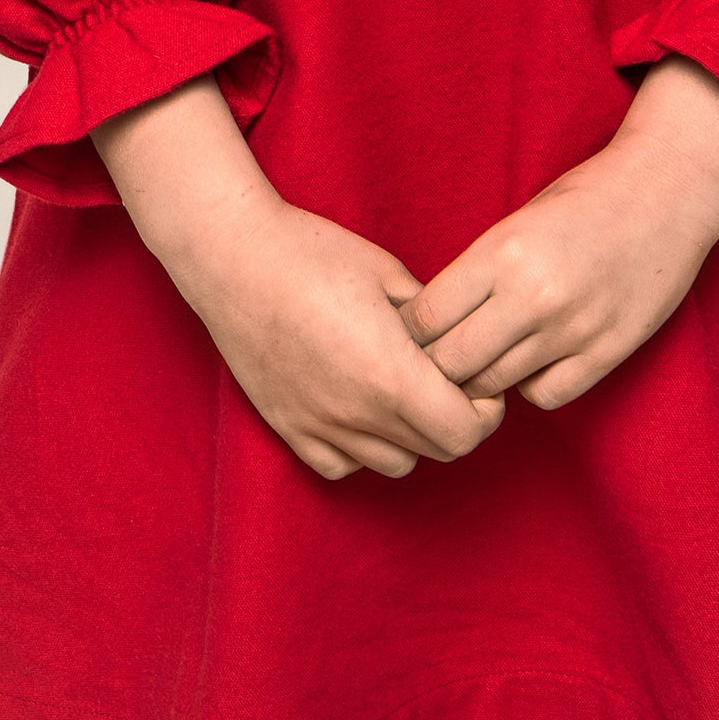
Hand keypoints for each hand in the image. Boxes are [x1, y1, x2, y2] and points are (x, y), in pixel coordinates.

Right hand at [93, 76, 502, 481]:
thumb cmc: (314, 254)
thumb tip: (457, 344)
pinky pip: (343, 465)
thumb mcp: (391, 275)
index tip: (475, 376)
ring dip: (411, 435)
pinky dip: (362, 447)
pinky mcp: (288, 428)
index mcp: (393, 375)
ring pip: (396, 464)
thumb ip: (433, 320)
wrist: (234, 259)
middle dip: (455, 417)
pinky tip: (359, 405)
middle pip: (439, 450)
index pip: (466, 432)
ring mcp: (320, 426)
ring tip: (401, 389)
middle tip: (445, 378)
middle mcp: (359, 414)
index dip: (484, 408)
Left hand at [398, 55, 718, 409]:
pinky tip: (536, 359)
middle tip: (441, 357)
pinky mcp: (607, 351)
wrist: (667, 192)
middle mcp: (533, 295)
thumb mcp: (517, 222)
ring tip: (489, 355)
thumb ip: (476, 273)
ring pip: (495, 385)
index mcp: (502, 252)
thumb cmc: (584, 199)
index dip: (411, 333)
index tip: (414, 332)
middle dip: (438, 366)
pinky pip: (544, 395)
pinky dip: (532, 385)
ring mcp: (572, 328)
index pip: (426, 319)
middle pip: (452, 363)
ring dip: (483, 377)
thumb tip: (429, 328)